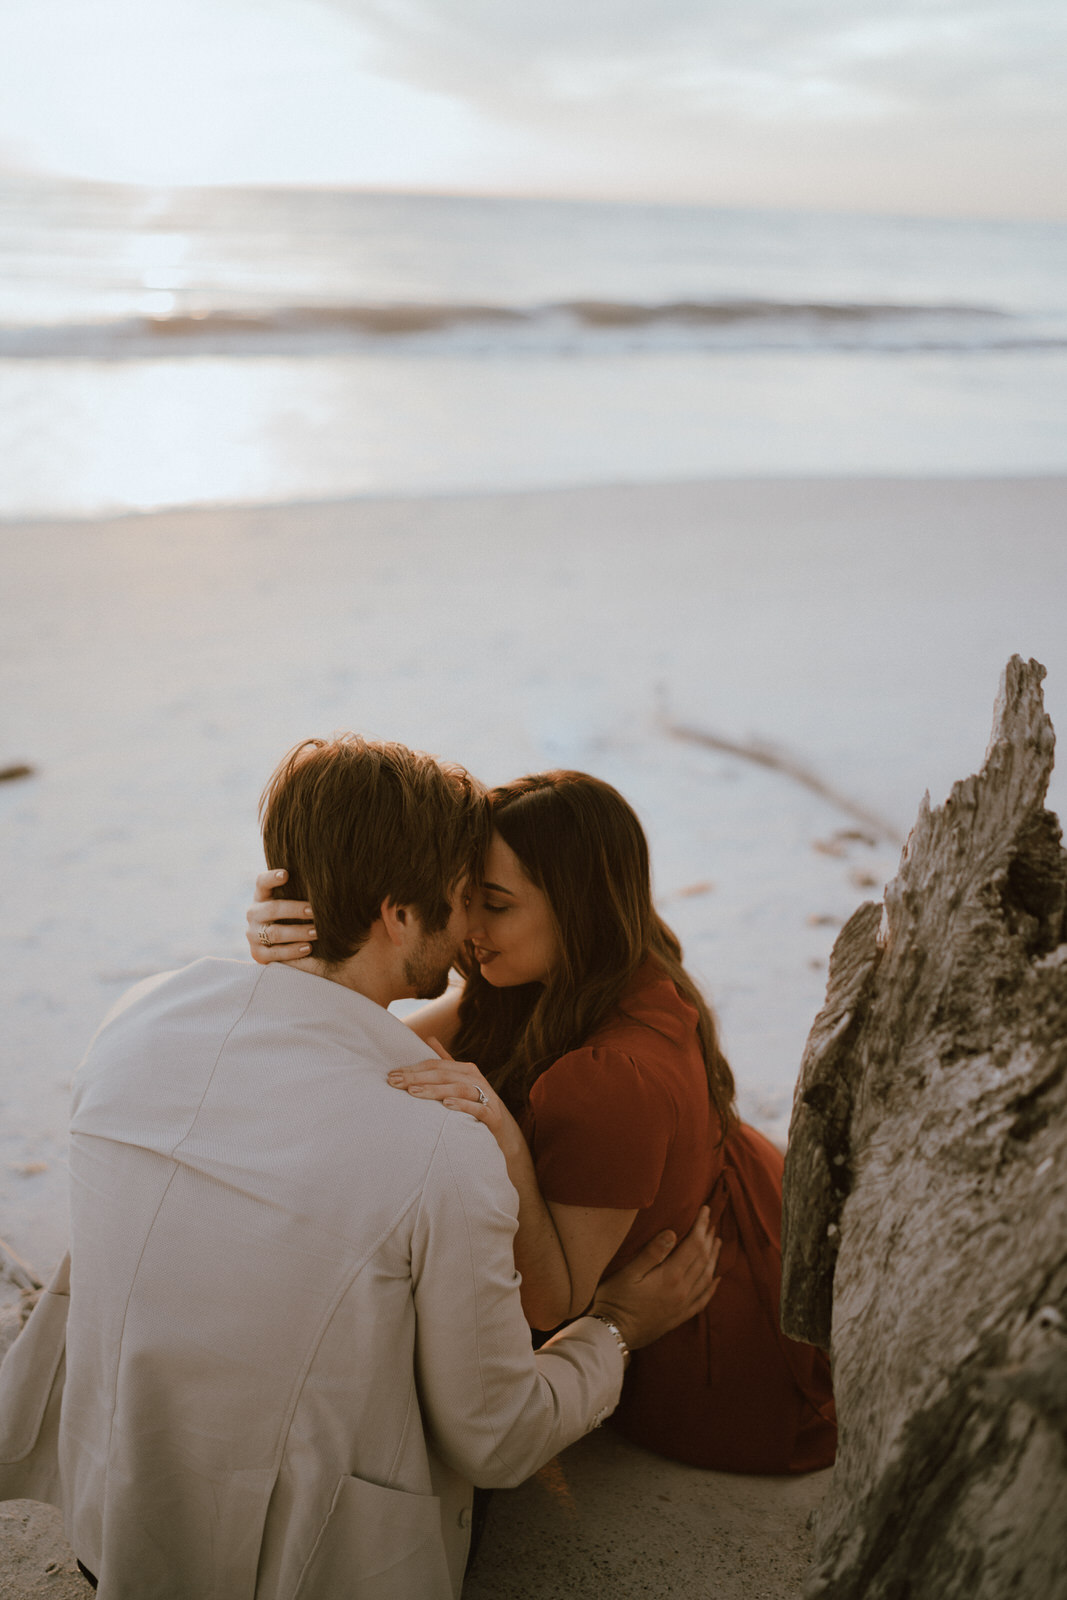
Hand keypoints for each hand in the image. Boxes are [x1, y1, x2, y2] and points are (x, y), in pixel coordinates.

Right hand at [245, 869, 317, 964]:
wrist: (282, 945)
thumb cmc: (294, 915)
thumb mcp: (292, 901)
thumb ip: (300, 892)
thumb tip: (324, 885)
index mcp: (262, 896)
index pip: (262, 883)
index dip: (272, 878)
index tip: (286, 874)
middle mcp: (254, 913)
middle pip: (272, 909)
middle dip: (295, 910)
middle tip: (314, 911)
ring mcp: (253, 934)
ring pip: (274, 933)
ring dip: (298, 932)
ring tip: (316, 932)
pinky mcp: (258, 954)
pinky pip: (275, 953)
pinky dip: (293, 951)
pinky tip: (308, 948)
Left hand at [386, 1041, 519, 1156]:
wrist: (500, 1130)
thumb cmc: (473, 1103)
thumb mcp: (459, 1080)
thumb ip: (445, 1060)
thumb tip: (430, 1038)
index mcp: (466, 1069)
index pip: (436, 1065)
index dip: (413, 1069)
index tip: (392, 1075)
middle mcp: (476, 1079)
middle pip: (444, 1075)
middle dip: (417, 1078)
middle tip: (395, 1082)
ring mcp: (486, 1096)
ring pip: (459, 1088)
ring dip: (435, 1090)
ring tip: (414, 1092)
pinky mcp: (492, 1116)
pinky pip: (477, 1108)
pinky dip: (462, 1105)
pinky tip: (446, 1105)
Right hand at [590, 1207, 719, 1352]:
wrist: (614, 1335)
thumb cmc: (615, 1301)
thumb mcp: (628, 1273)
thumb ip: (651, 1253)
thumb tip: (672, 1232)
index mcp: (671, 1277)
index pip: (693, 1245)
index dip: (701, 1226)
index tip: (705, 1210)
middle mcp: (682, 1291)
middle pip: (703, 1259)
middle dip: (708, 1237)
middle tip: (712, 1221)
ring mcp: (683, 1305)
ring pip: (707, 1277)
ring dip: (714, 1257)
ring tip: (717, 1242)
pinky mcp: (680, 1316)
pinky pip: (703, 1299)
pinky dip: (713, 1286)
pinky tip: (716, 1278)